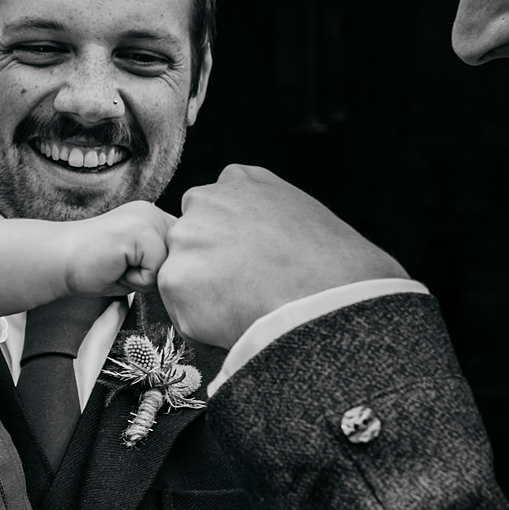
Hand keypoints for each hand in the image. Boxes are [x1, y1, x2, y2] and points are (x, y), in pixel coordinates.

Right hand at [58, 199, 175, 295]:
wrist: (59, 261)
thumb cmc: (94, 268)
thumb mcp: (138, 262)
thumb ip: (163, 261)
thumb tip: (190, 274)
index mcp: (154, 217)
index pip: (182, 254)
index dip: (157, 271)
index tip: (126, 266)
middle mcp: (153, 212)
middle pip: (179, 263)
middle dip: (152, 276)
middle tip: (120, 266)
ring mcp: (146, 218)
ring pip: (169, 268)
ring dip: (144, 279)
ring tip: (118, 267)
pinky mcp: (138, 231)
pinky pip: (155, 272)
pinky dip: (135, 280)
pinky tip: (114, 266)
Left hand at [162, 165, 406, 348]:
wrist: (327, 296)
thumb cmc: (333, 263)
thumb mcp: (302, 211)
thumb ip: (265, 214)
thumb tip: (259, 241)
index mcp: (238, 181)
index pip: (213, 210)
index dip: (229, 243)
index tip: (247, 263)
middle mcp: (203, 201)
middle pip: (190, 240)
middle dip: (209, 265)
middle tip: (244, 290)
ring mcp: (185, 240)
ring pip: (183, 277)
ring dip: (204, 297)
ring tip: (247, 309)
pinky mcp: (174, 280)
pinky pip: (183, 315)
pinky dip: (203, 329)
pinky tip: (237, 326)